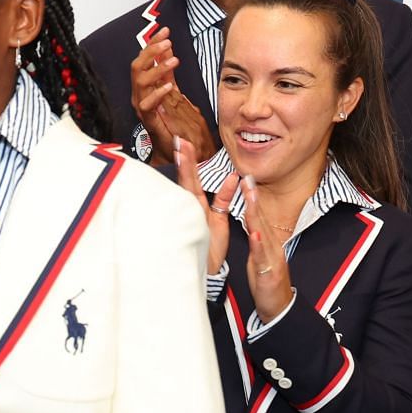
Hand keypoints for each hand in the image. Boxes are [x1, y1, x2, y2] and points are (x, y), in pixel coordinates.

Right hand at [131, 30, 216, 164]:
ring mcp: (142, 108)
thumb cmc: (176, 121)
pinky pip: (147, 106)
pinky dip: (156, 94)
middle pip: (137, 67)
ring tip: (173, 60)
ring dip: (156, 69)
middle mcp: (140, 95)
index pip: (145, 59)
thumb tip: (168, 46)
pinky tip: (168, 86)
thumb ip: (168, 70)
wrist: (178, 149)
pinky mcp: (149, 122)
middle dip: (150, 52)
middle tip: (167, 42)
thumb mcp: (174, 89)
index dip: (153, 44)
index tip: (165, 29)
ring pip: (140, 83)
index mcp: (146, 85)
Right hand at [175, 137, 236, 273]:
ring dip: (188, 171)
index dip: (186, 161)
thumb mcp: (218, 218)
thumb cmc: (210, 246)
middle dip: (183, 160)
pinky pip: (221, 208)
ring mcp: (199, 216)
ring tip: (184, 151)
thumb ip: (223, 198)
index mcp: (196, 206)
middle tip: (179, 141)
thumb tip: (231, 179)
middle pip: (188, 180)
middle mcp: (194, 209)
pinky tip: (231, 180)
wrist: (208, 271)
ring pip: (193, 190)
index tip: (182, 143)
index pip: (190, 179)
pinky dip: (225, 194)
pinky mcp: (211, 226)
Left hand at [239, 176, 293, 322]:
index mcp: (267, 242)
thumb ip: (256, 240)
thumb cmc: (266, 281)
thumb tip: (250, 224)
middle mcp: (271, 246)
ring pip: (262, 233)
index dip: (251, 197)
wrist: (279, 306)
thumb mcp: (259, 256)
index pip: (258, 215)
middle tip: (247, 177)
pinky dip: (258, 245)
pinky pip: (261, 258)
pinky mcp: (268, 274)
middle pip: (261, 218)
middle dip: (253, 197)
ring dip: (256, 214)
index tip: (245, 178)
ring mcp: (271, 259)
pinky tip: (255, 234)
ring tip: (251, 197)